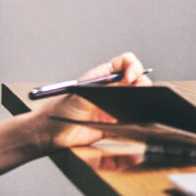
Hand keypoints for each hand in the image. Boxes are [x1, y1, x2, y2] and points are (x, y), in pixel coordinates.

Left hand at [33, 52, 153, 150]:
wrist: (53, 133)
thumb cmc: (61, 109)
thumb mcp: (82, 93)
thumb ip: (104, 86)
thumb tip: (126, 82)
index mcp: (104, 76)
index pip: (125, 63)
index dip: (133, 67)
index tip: (131, 77)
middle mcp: (113, 89)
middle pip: (137, 80)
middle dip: (143, 83)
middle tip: (141, 92)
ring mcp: (117, 105)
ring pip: (139, 99)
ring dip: (143, 101)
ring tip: (139, 106)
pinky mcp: (117, 123)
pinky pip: (134, 120)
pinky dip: (139, 119)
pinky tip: (135, 120)